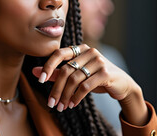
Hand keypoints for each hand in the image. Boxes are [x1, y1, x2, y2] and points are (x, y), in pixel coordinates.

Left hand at [32, 44, 148, 125]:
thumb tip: (34, 72)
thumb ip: (56, 73)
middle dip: (56, 88)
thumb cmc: (95, 77)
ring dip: (65, 95)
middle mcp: (89, 51)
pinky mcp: (106, 73)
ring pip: (74, 79)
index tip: (39, 80)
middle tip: (51, 103)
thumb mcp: (76, 75)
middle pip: (65, 70)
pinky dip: (76, 97)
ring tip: (62, 106)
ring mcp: (98, 61)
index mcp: (79, 49)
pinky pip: (85, 86)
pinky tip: (72, 104)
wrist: (121, 84)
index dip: (48, 66)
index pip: (59, 54)